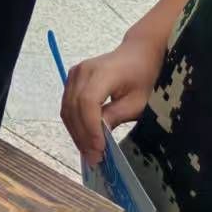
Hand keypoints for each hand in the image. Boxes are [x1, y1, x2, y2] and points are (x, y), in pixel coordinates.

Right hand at [58, 32, 163, 165]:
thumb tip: (99, 135)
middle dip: (82, 135)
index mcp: (102, 73)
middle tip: (94, 159)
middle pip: (73, 107)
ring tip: (89, 152)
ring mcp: (74, 74)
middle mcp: (82, 71)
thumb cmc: (144, 76)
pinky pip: (68, 104)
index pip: (87, 102)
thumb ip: (117, 115)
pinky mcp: (72, 79)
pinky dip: (74, 123)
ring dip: (76, 132)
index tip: (99, 149)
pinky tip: (84, 138)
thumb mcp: (139, 101)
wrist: (138, 53)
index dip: (90, 127)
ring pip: (67, 108)